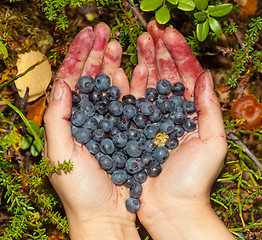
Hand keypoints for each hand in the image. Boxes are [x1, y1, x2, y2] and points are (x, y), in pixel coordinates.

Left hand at [44, 23, 139, 239]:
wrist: (104, 214)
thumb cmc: (79, 190)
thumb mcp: (61, 155)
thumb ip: (57, 120)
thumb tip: (61, 85)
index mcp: (69, 119)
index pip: (72, 79)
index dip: (78, 54)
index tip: (88, 33)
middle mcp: (88, 117)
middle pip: (92, 77)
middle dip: (97, 52)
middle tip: (105, 31)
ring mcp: (109, 122)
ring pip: (111, 86)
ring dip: (114, 64)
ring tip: (119, 44)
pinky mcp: (126, 131)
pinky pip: (128, 104)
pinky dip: (131, 86)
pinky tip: (134, 71)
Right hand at [132, 20, 234, 239]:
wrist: (169, 208)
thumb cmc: (194, 180)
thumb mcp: (213, 144)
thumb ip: (210, 109)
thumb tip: (206, 76)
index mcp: (190, 113)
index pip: (186, 76)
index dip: (179, 53)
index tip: (168, 34)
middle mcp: (170, 113)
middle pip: (165, 75)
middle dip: (158, 52)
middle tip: (150, 31)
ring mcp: (150, 120)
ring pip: (146, 85)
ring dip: (142, 62)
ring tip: (137, 41)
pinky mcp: (134, 130)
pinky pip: (130, 104)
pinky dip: (128, 86)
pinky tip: (124, 70)